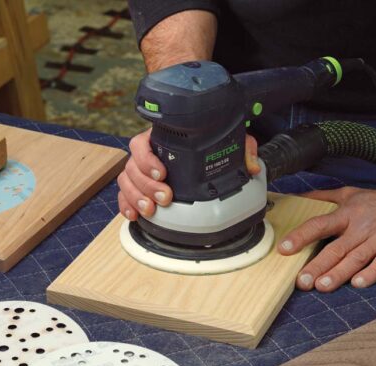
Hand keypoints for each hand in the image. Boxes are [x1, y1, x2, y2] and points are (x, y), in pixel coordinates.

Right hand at [118, 128, 259, 219]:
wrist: (205, 155)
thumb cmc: (209, 145)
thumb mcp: (226, 140)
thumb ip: (242, 148)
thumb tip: (251, 166)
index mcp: (159, 139)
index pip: (141, 144)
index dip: (147, 159)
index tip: (163, 172)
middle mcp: (147, 155)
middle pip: (132, 167)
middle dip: (147, 185)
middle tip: (166, 196)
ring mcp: (140, 172)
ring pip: (126, 182)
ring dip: (136, 197)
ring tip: (151, 210)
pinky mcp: (139, 188)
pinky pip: (125, 195)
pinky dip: (127, 206)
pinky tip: (135, 215)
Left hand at [278, 174, 375, 291]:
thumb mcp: (349, 194)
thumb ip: (321, 197)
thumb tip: (294, 196)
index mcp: (346, 214)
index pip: (318, 225)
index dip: (301, 236)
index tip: (284, 249)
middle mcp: (361, 227)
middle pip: (335, 248)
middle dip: (317, 266)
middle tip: (301, 282)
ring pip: (356, 258)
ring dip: (339, 273)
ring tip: (323, 286)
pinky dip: (372, 273)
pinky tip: (358, 283)